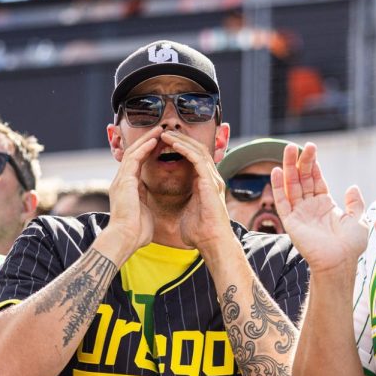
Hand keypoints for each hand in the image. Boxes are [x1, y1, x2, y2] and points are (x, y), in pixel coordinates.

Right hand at [103, 129, 159, 259]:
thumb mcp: (142, 212)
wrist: (125, 238)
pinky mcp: (124, 181)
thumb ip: (143, 202)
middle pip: (134, 154)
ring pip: (133, 152)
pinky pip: (135, 159)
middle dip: (147, 141)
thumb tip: (147, 202)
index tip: (160, 145)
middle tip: (160, 131)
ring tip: (159, 130)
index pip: (137, 165)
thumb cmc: (136, 232)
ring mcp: (121, 180)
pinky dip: (144, 148)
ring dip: (147, 140)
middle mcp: (121, 181)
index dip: (148, 153)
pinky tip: (154, 141)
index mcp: (126, 188)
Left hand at [164, 131, 233, 254]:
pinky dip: (184, 149)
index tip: (163, 144)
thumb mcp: (187, 212)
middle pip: (197, 149)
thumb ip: (184, 203)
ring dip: (181, 140)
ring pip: (198, 150)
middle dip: (180, 139)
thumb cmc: (200, 233)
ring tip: (165, 134)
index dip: (180, 148)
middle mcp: (211, 178)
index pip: (194, 158)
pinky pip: (197, 159)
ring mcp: (213, 179)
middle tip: (163, 133)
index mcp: (206, 184)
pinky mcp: (210, 182)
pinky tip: (172, 144)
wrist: (211, 242)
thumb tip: (175, 206)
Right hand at [272, 143, 367, 274]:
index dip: (313, 165)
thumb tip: (352, 186)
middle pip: (302, 179)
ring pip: (291, 186)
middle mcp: (310, 207)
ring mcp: (299, 214)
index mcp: (325, 205)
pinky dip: (278, 187)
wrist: (340, 262)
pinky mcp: (291, 223)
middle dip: (300, 162)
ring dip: (288, 168)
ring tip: (287, 149)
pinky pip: (282, 202)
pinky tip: (277, 172)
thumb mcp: (358, 219)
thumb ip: (354, 203)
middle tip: (298, 146)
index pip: (316, 180)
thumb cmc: (350, 245)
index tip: (311, 149)